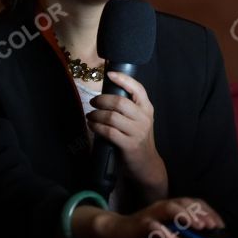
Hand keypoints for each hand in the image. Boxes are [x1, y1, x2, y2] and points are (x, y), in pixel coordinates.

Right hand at [72, 197, 225, 237]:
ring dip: (186, 216)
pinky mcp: (140, 224)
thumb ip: (183, 228)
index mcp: (172, 206)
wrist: (117, 231)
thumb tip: (206, 236)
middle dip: (200, 213)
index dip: (208, 212)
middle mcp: (163, 206)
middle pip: (185, 202)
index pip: (194, 203)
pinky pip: (154, 227)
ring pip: (170, 208)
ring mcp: (151, 213)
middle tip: (212, 226)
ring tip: (198, 227)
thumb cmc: (145, 230)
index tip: (220, 225)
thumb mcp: (168, 227)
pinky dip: (165, 233)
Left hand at [86, 71, 166, 200]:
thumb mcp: (139, 119)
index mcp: (147, 108)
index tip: (109, 74)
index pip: (137, 88)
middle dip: (101, 100)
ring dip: (96, 114)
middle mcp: (144, 118)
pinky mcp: (129, 145)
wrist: (146, 163)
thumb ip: (129, 107)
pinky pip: (108, 131)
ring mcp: (137, 132)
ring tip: (90, 115)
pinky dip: (96, 126)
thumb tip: (106, 93)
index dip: (123, 79)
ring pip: (111, 117)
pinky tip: (92, 125)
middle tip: (93, 102)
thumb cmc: (138, 138)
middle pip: (119, 102)